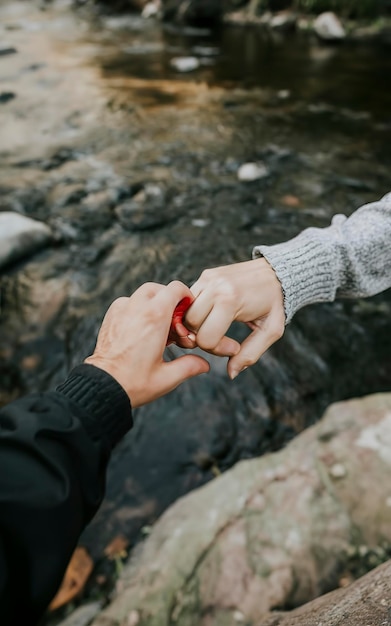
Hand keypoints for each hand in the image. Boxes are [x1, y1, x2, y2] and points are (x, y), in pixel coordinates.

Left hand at [84, 281, 209, 406]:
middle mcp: (137, 308)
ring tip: (157, 328)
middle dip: (169, 301)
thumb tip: (204, 365)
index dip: (186, 297)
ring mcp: (121, 310)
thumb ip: (189, 366)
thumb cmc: (133, 383)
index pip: (176, 288)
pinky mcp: (110, 316)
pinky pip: (128, 302)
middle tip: (173, 323)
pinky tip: (140, 330)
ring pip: (142, 294)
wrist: (102, 386)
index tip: (187, 312)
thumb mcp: (167, 377)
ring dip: (153, 304)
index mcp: (155, 317)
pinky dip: (137, 309)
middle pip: (159, 288)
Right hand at [184, 258, 284, 378]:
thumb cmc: (275, 303)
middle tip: (223, 337)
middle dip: (203, 337)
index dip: (217, 350)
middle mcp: (215, 287)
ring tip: (216, 327)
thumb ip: (250, 354)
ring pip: (185, 312)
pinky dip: (196, 312)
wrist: (277, 272)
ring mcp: (208, 279)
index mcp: (231, 300)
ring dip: (197, 325)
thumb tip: (231, 373)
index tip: (234, 346)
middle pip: (190, 326)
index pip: (205, 338)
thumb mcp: (270, 331)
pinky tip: (212, 316)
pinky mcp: (206, 275)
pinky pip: (189, 300)